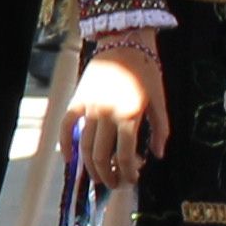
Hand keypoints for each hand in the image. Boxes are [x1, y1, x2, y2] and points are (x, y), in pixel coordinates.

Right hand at [63, 43, 156, 195]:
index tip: (132, 180)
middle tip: (115, 184)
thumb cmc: (146, 71)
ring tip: (99, 177)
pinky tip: (69, 159)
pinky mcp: (77, 99)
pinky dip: (65, 145)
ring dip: (91, 168)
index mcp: (129, 116)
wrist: (125, 41)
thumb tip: (158, 155)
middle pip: (102, 157)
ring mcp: (89, 108)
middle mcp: (107, 115)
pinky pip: (66, 126)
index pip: (125, 156)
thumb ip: (160, 129)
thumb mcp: (159, 100)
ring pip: (85, 147)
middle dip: (109, 176)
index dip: (128, 174)